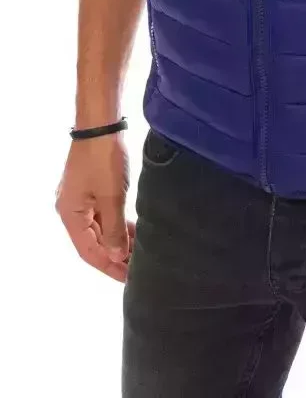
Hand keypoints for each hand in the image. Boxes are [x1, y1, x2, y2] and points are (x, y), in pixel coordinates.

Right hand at [55, 133, 133, 282]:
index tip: (127, 279)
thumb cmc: (104, 159)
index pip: (88, 251)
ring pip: (99, 228)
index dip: (108, 266)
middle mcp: (71, 209)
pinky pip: (104, 214)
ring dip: (117, 241)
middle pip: (92, 242)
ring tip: (138, 254)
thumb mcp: (112, 197)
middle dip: (114, 256)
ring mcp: (81, 198)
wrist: (102, 124)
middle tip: (136, 271)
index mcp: (69, 214)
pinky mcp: (92, 187)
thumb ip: (114, 229)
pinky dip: (117, 224)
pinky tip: (134, 231)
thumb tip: (116, 256)